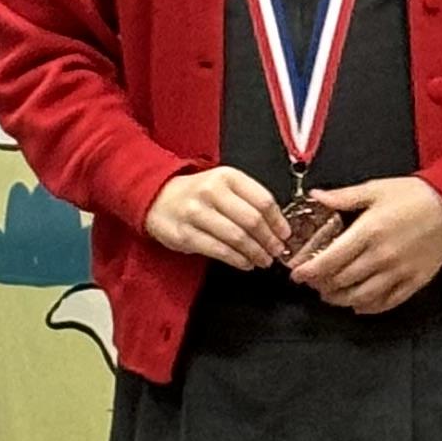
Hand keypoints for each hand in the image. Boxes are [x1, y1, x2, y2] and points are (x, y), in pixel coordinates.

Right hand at [145, 165, 288, 269]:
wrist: (156, 196)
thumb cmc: (196, 193)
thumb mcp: (223, 184)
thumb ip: (248, 199)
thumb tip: (278, 225)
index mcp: (227, 177)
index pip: (263, 200)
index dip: (278, 221)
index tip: (285, 234)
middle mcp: (211, 192)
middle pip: (252, 220)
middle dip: (269, 240)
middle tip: (276, 251)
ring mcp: (196, 213)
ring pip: (237, 237)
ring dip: (256, 253)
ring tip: (264, 260)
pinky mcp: (185, 234)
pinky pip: (219, 250)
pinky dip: (237, 260)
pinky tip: (246, 263)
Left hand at [286, 174, 441, 313]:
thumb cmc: (412, 195)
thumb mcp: (375, 189)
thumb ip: (343, 197)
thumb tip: (314, 197)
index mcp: (369, 231)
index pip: (331, 259)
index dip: (309, 271)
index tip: (297, 275)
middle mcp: (382, 256)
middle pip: (342, 281)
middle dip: (322, 285)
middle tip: (312, 283)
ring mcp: (399, 272)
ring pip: (361, 297)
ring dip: (340, 299)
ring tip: (330, 295)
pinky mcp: (414, 281)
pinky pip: (387, 302)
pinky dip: (368, 307)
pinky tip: (358, 304)